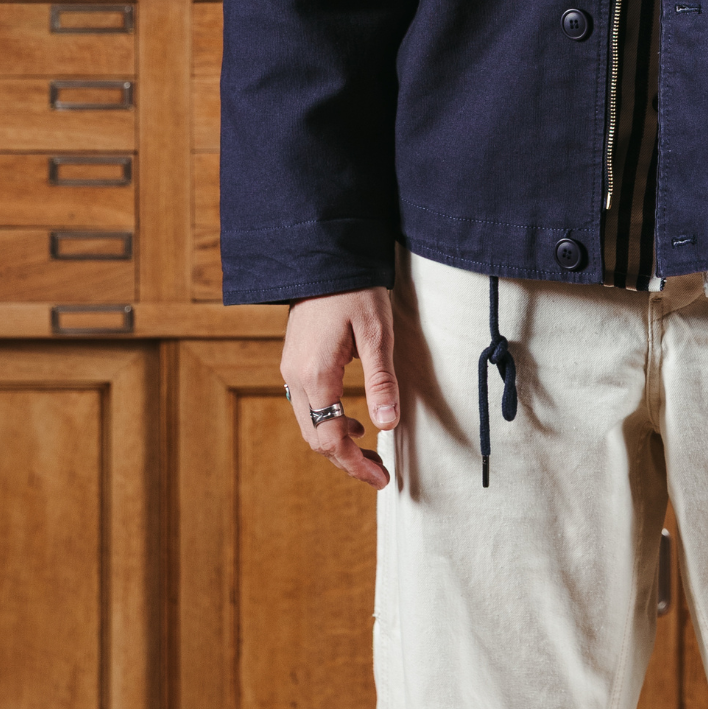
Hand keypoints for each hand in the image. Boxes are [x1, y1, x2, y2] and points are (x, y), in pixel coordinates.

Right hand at [281, 286, 399, 489]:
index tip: (381, 478)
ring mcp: (291, 369)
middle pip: (316, 438)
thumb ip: (381, 381)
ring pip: (310, 424)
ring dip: (337, 443)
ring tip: (370, 452)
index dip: (355, 464)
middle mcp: (296, 378)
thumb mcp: (377, 333)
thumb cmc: (355, 290)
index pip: (331, 438)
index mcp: (316, 376)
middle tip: (379, 472)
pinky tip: (352, 419)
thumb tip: (388, 426)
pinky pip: (307, 406)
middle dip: (346, 460)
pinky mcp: (294, 360)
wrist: (324, 256)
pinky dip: (328, 422)